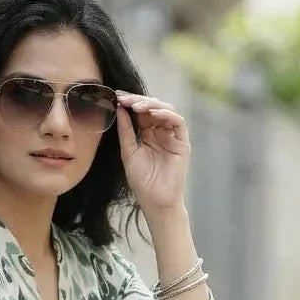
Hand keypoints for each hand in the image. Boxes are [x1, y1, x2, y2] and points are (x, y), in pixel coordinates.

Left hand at [115, 91, 190, 214]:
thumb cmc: (142, 182)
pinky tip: (154, 113)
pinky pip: (178, 122)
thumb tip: (120, 109)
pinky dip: (166, 114)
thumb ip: (126, 131)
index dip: (130, 103)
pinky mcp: (182, 143)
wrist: (155, 201)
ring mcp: (172, 137)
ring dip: (151, 105)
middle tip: (125, 99)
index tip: (117, 97)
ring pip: (166, 111)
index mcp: (148, 135)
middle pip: (153, 108)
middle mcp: (161, 133)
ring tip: (137, 106)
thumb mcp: (129, 152)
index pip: (141, 112)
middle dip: (139, 101)